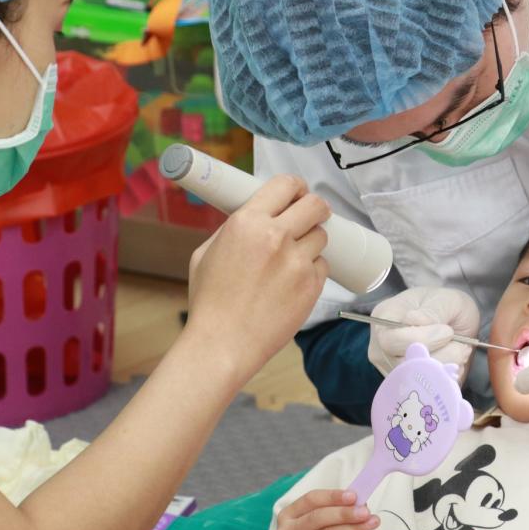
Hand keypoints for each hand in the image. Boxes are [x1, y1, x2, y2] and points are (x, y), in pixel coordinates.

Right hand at [186, 175, 330, 379]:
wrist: (223, 344)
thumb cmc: (210, 302)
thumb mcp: (206, 253)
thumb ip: (234, 229)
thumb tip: (255, 215)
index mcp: (247, 223)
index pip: (285, 185)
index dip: (295, 186)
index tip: (297, 192)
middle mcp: (276, 237)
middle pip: (315, 205)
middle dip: (315, 207)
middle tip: (310, 216)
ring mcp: (297, 263)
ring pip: (321, 235)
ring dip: (311, 240)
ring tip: (294, 255)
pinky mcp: (311, 286)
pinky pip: (322, 265)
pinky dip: (312, 268)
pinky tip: (294, 279)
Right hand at [275, 490, 379, 529]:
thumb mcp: (323, 523)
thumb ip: (337, 509)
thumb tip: (360, 501)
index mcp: (288, 515)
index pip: (311, 499)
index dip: (333, 496)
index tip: (354, 496)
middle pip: (318, 518)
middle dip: (345, 513)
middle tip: (366, 512)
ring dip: (353, 528)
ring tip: (371, 524)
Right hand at [367, 287, 478, 381]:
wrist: (452, 321)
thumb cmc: (445, 305)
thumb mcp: (445, 299)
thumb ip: (432, 310)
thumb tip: (414, 320)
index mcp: (384, 318)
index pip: (393, 340)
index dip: (424, 339)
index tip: (448, 330)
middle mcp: (380, 347)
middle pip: (404, 365)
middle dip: (440, 356)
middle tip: (461, 345)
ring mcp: (391, 368)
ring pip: (417, 381)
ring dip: (446, 368)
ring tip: (460, 351)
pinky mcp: (407, 385)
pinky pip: (427, 391)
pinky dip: (446, 379)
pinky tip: (454, 364)